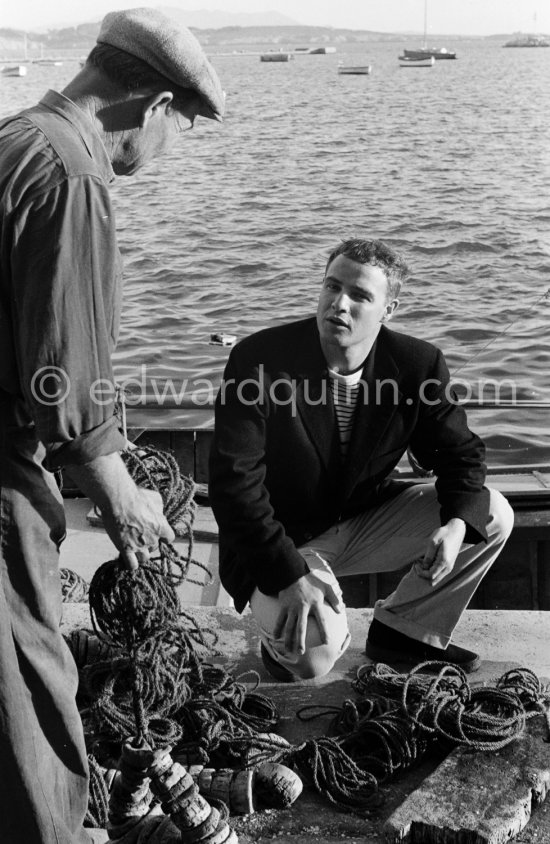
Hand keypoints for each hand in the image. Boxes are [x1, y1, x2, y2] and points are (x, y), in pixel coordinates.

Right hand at [65, 452, 173, 572]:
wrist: (118, 500)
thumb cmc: (137, 496)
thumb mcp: (155, 498)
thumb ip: (160, 509)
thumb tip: (160, 512)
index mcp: (161, 527)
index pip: (169, 538)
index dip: (163, 536)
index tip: (158, 533)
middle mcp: (152, 539)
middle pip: (154, 547)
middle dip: (149, 542)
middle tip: (140, 534)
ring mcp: (139, 546)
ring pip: (144, 558)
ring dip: (141, 554)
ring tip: (134, 547)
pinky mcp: (125, 550)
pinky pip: (132, 565)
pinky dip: (131, 564)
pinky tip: (128, 558)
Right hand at [273, 573, 342, 655]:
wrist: (292, 573)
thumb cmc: (310, 581)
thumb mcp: (325, 587)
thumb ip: (334, 599)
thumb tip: (340, 610)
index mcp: (315, 604)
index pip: (321, 620)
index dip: (324, 631)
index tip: (326, 642)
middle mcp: (303, 608)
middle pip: (301, 627)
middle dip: (300, 641)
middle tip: (301, 652)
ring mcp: (292, 608)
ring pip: (289, 626)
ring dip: (288, 639)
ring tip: (288, 649)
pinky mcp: (284, 606)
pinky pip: (280, 620)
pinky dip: (277, 628)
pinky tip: (276, 637)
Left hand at [415, 518, 465, 586]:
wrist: (456, 531)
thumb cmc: (444, 534)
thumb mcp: (433, 542)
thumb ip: (428, 556)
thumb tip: (424, 567)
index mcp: (444, 561)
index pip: (430, 575)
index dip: (421, 572)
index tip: (416, 563)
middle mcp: (448, 567)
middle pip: (433, 579)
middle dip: (423, 574)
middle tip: (417, 564)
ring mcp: (450, 566)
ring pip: (437, 577)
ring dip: (427, 573)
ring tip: (421, 562)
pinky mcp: (449, 564)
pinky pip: (440, 573)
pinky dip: (432, 571)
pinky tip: (427, 563)